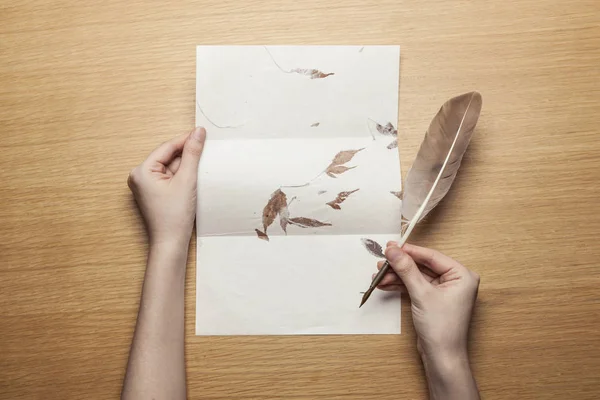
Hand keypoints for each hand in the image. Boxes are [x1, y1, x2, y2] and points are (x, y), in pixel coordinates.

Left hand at [128, 127, 205, 247]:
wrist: (171, 243)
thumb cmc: (174, 216)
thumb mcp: (187, 180)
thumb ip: (193, 154)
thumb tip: (198, 132)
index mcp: (141, 171)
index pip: (167, 148)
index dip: (185, 140)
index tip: (202, 133)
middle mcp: (140, 177)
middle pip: (168, 157)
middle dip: (187, 154)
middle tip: (206, 148)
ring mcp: (146, 186)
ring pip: (171, 168)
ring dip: (186, 166)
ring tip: (202, 166)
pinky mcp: (155, 194)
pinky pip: (170, 178)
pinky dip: (183, 176)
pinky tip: (195, 178)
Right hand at [375, 242, 479, 359]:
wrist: (441, 357)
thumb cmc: (442, 328)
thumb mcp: (422, 294)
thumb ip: (406, 269)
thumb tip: (393, 251)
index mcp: (462, 275)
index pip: (432, 256)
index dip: (410, 251)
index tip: (391, 246)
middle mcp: (455, 280)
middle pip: (422, 266)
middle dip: (400, 265)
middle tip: (382, 260)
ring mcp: (444, 290)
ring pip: (416, 276)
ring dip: (397, 276)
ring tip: (378, 275)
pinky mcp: (433, 299)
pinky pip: (415, 286)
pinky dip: (400, 285)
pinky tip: (384, 284)